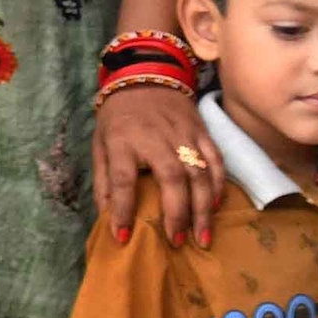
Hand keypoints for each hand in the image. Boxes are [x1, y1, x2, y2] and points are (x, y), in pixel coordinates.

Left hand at [94, 78, 215, 241]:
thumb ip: (104, 181)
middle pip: (171, 177)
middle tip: (177, 242)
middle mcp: (156, 138)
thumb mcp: (100, 145)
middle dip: (176, 214)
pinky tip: (216, 206)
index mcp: (123, 142)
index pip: (122, 178)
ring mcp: (183, 134)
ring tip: (202, 237)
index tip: (123, 236)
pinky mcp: (202, 131)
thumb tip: (106, 218)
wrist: (145, 75)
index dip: (122, 208)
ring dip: (202, 208)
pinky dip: (218, 184)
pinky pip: (216, 160)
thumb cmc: (119, 118)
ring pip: (199, 173)